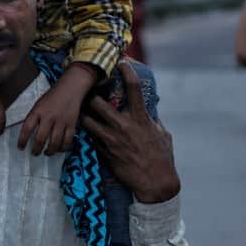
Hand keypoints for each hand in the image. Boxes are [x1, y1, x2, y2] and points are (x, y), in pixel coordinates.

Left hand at [17, 68, 90, 155]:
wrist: (70, 88)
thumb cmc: (52, 96)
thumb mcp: (38, 104)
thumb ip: (34, 117)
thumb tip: (27, 133)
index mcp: (38, 111)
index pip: (27, 128)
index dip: (22, 140)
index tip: (20, 147)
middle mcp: (49, 117)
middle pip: (41, 139)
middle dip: (36, 149)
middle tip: (34, 153)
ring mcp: (61, 121)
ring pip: (55, 142)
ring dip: (49, 151)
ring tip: (46, 153)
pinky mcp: (72, 124)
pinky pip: (67, 141)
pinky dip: (63, 148)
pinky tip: (59, 149)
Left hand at [81, 62, 179, 202]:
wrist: (155, 183)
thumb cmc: (162, 157)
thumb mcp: (162, 133)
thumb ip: (153, 118)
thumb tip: (151, 107)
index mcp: (141, 118)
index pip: (133, 87)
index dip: (126, 71)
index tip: (120, 63)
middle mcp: (124, 126)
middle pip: (97, 102)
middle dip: (92, 95)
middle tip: (90, 91)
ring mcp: (112, 140)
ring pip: (87, 120)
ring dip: (84, 114)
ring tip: (83, 110)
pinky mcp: (104, 152)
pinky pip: (90, 138)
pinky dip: (88, 132)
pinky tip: (88, 130)